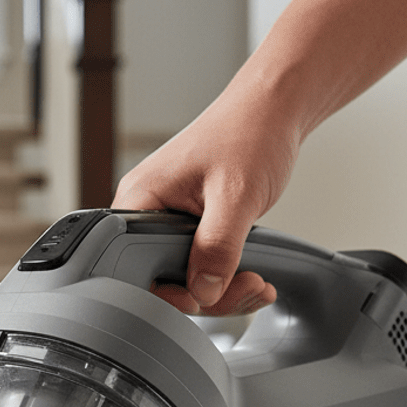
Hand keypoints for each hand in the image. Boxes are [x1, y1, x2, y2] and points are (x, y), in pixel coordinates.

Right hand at [112, 76, 302, 314]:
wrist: (273, 110)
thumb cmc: (249, 132)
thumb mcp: (235, 196)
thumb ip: (217, 247)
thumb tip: (204, 291)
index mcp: (139, 201)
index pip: (133, 269)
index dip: (167, 292)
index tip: (203, 297)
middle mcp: (146, 213)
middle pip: (161, 281)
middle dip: (208, 295)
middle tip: (246, 288)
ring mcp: (166, 222)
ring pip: (184, 279)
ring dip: (224, 290)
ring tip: (256, 283)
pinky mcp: (188, 228)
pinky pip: (198, 267)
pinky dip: (227, 278)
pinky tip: (251, 275)